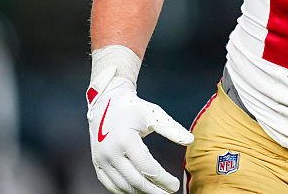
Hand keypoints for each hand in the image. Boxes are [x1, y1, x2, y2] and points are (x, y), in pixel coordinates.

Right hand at [87, 67, 193, 193]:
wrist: (106, 102)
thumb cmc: (133, 108)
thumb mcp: (153, 114)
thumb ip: (171, 129)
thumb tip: (190, 141)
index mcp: (125, 139)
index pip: (147, 168)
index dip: (163, 180)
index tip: (175, 185)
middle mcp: (110, 152)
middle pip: (135, 181)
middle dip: (154, 191)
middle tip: (168, 193)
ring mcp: (101, 160)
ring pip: (122, 186)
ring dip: (140, 193)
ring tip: (156, 192)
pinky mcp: (97, 164)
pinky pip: (111, 184)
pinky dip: (125, 191)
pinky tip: (139, 190)